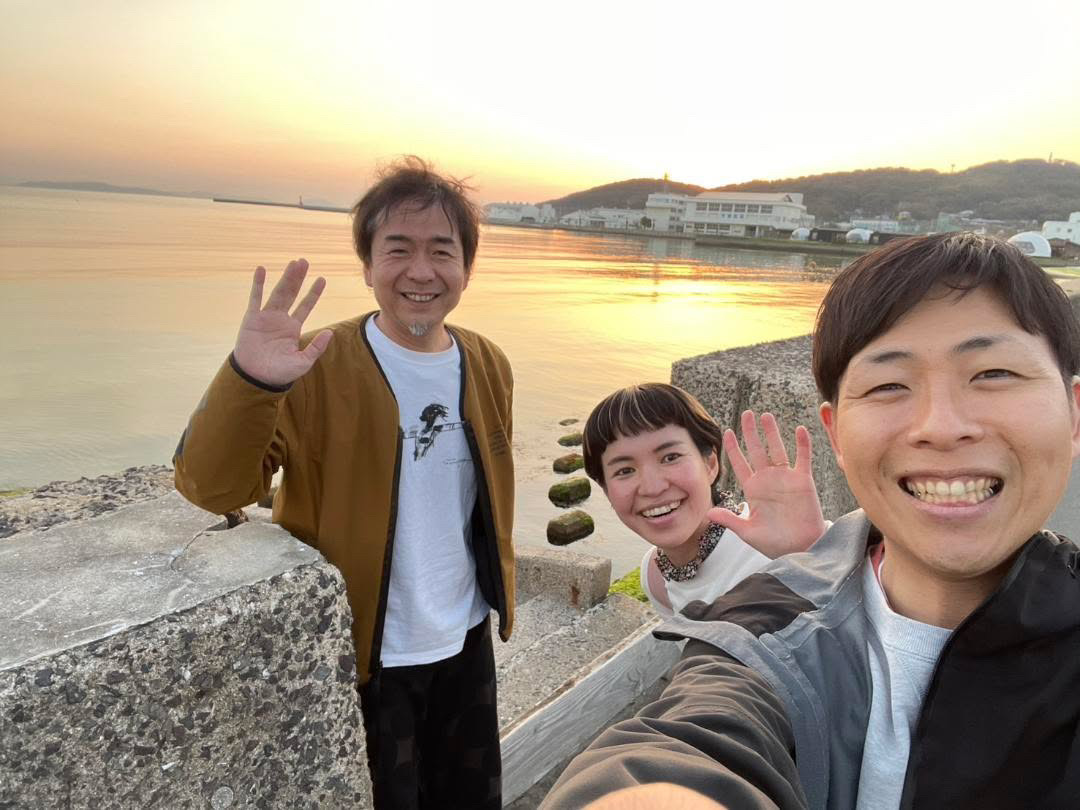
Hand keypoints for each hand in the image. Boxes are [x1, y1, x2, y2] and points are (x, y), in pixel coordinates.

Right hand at [233, 259, 332, 386]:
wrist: (256, 377)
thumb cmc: (279, 373)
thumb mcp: (303, 362)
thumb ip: (316, 348)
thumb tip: (330, 332)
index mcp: (292, 328)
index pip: (305, 306)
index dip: (313, 293)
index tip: (322, 279)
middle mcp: (280, 319)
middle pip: (292, 294)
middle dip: (298, 278)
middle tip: (304, 262)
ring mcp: (266, 317)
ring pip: (277, 292)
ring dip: (285, 278)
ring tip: (293, 263)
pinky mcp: (251, 319)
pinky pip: (255, 298)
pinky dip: (258, 284)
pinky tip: (261, 269)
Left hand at [707, 410, 825, 558]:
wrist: (800, 550)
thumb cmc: (774, 543)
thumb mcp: (748, 532)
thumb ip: (730, 519)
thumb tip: (708, 512)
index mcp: (752, 489)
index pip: (740, 463)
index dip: (733, 448)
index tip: (726, 432)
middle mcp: (768, 480)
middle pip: (757, 450)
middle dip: (751, 432)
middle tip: (746, 413)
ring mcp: (786, 478)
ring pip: (777, 449)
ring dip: (772, 433)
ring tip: (766, 415)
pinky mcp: (803, 481)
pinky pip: (802, 459)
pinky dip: (802, 444)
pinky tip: (799, 429)